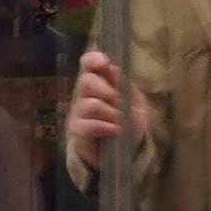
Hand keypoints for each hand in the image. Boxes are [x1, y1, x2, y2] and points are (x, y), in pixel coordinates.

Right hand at [67, 49, 127, 164]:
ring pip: (90, 104)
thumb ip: (124, 85)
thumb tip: (114, 69)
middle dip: (105, 89)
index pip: (87, 64)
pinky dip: (105, 127)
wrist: (125, 151)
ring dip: (110, 112)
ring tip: (120, 121)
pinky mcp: (77, 132)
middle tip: (118, 100)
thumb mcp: (134, 101)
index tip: (103, 63)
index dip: (93, 59)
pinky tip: (116, 131)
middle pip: (85, 81)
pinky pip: (88, 125)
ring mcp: (78, 113)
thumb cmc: (128, 121)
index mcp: (98, 82)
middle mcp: (84, 94)